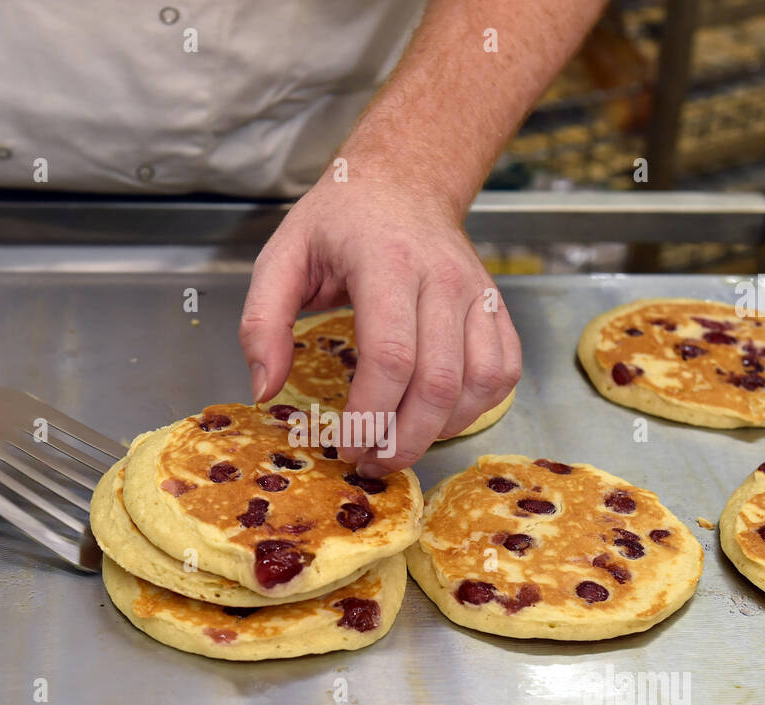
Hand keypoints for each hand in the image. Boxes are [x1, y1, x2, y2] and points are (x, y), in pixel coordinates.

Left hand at [239, 175, 520, 475]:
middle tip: (371, 463)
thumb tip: (265, 390)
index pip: (391, 356)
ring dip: (441, 431)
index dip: (370, 413)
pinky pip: (504, 372)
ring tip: (400, 446)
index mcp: (386, 262)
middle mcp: (441, 278)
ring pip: (479, 383)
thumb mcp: (280, 257)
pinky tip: (438, 418)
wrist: (402, 181)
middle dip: (404, 439)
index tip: (344, 442)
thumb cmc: (339, 222)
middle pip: (437, 381)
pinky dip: (476, 408)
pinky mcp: (496, 307)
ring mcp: (477, 292)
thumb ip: (261, 322)